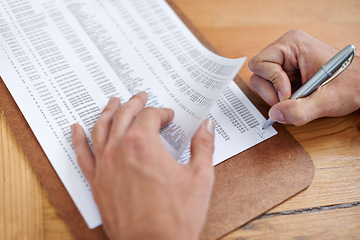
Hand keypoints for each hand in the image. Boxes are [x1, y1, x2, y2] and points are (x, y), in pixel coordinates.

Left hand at [71, 92, 215, 239]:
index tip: (169, 116)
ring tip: (112, 102)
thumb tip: (207, 126)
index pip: (150, 116)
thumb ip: (203, 146)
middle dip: (134, 103)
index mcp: (143, 145)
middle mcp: (119, 151)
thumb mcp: (200, 178)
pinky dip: (78, 139)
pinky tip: (76, 129)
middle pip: (124, 115)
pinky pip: (82, 155)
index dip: (162, 112)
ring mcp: (104, 167)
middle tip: (141, 97)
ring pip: (101, 128)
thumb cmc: (175, 219)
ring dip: (108, 112)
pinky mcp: (97, 183)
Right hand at [248, 29, 359, 125]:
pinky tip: (298, 98)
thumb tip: (274, 115)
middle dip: (271, 92)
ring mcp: (285, 61)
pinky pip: (271, 87)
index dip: (272, 82)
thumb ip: (300, 110)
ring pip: (262, 82)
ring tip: (297, 99)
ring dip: (275, 97)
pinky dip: (280, 98)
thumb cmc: (351, 84)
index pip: (260, 63)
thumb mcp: (326, 100)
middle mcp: (285, 50)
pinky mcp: (286, 72)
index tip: (288, 94)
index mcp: (292, 44)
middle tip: (290, 100)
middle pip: (258, 74)